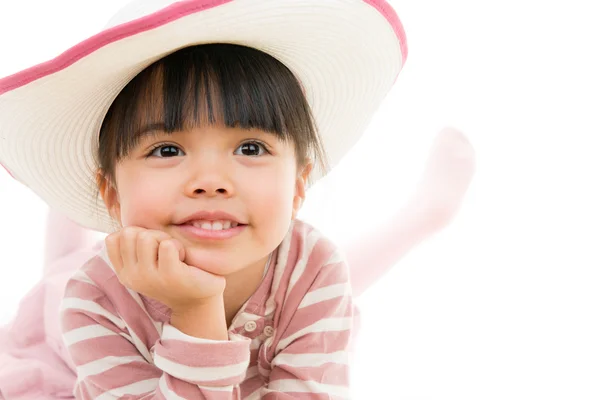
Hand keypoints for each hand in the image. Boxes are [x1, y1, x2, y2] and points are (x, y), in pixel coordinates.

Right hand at [105, 227, 225, 311]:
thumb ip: (134, 245)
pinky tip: (183, 261)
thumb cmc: (173, 273)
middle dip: (151, 234)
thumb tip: (123, 217)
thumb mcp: (146, 261)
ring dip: (165, 239)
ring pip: (146, 236)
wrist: (198, 300)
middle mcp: (132, 276)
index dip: (134, 234)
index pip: (112, 238)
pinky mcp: (169, 275)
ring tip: (174, 255)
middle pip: (130, 232)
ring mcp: (149, 277)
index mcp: (124, 272)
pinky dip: (178, 247)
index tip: (150, 248)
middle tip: (166, 250)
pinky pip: (167, 245)